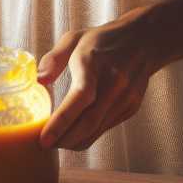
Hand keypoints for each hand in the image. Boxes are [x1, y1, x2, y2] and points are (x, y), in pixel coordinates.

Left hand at [36, 4, 164, 150]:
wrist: (144, 40)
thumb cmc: (103, 40)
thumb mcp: (74, 38)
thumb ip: (53, 59)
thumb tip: (38, 81)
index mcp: (95, 62)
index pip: (80, 97)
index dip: (62, 121)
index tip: (44, 138)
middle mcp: (114, 82)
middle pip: (88, 123)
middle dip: (63, 140)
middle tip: (44, 143)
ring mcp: (125, 97)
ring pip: (96, 131)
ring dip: (74, 141)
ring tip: (56, 141)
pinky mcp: (131, 108)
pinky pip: (105, 129)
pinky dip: (88, 135)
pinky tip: (75, 132)